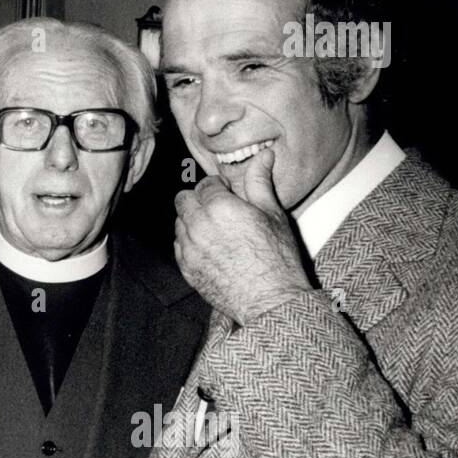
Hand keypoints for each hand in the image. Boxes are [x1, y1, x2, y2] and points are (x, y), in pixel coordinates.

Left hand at [173, 147, 311, 325]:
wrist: (271, 301)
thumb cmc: (278, 258)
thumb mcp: (273, 215)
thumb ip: (260, 182)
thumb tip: (263, 155)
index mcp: (219, 207)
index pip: (205, 184)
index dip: (219, 187)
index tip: (230, 195)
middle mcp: (198, 225)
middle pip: (183, 200)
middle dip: (199, 200)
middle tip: (219, 210)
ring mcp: (189, 248)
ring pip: (179, 222)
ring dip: (192, 221)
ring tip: (216, 231)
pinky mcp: (185, 268)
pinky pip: (178, 246)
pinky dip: (189, 243)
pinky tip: (210, 249)